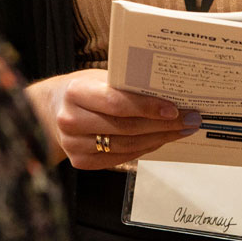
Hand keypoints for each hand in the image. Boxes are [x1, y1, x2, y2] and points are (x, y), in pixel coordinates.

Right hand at [27, 70, 199, 168]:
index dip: (147, 107)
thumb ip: (125, 85)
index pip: (117, 103)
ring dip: (158, 139)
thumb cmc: (83, 89)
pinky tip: (160, 140)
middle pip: (126, 128)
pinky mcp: (81, 162)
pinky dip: (143, 150)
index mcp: (76, 92)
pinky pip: (120, 158)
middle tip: (190, 120)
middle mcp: (71, 120)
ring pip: (126, 146)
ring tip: (181, 131)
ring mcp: (74, 144)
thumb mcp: (99, 77)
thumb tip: (168, 92)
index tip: (175, 109)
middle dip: (163, 125)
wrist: (52, 110)